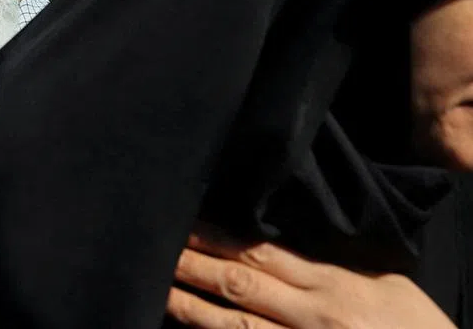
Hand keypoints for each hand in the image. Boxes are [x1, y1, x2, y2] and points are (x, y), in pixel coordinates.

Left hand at [167, 229, 454, 328]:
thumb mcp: (382, 283)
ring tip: (162, 292)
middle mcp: (315, 316)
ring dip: (195, 310)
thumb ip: (332, 265)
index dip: (218, 238)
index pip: (261, 252)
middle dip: (195, 268)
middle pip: (242, 285)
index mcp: (332, 284)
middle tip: (158, 249)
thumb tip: (284, 245)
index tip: (185, 224)